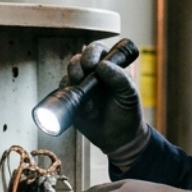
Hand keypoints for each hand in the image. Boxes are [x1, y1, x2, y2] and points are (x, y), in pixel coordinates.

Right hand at [65, 39, 148, 163]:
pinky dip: (66, 96)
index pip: (97, 51)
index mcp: (108, 68)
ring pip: (68, 75)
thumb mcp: (129, 94)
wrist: (120, 140)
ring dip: (70, 78)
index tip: (92, 63)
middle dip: (76, 65)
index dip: (91, 52)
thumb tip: (102, 65)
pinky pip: (63, 94)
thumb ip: (120, 78)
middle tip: (80, 75)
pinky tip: (79, 105)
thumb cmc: (128, 113)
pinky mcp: (72, 103)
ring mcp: (81, 88)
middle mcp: (92, 75)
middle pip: (78, 60)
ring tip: (79, 89)